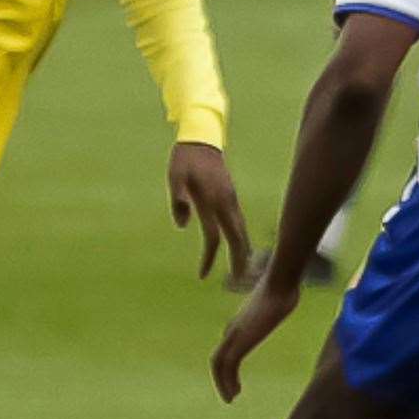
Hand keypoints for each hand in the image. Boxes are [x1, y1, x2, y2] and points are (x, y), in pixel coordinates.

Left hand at [168, 142, 253, 283]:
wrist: (202, 138)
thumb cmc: (185, 158)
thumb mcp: (175, 177)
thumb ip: (178, 199)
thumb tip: (182, 225)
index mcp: (212, 201)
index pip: (214, 237)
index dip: (209, 258)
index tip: (202, 275)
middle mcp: (226, 202)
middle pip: (237, 237)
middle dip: (239, 259)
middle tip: (240, 280)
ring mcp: (231, 198)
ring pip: (241, 229)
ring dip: (242, 249)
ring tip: (242, 268)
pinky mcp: (231, 194)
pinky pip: (239, 221)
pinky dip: (240, 236)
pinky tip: (238, 242)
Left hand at [210, 277, 299, 402]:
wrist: (280, 282)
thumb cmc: (285, 287)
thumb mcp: (279, 299)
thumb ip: (278, 304)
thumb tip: (291, 295)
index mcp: (240, 322)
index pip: (226, 347)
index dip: (228, 364)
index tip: (235, 377)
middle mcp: (232, 329)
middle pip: (218, 358)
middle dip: (221, 377)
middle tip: (230, 394)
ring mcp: (234, 334)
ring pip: (218, 364)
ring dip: (222, 383)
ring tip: (231, 398)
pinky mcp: (240, 341)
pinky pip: (228, 366)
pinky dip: (227, 381)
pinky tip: (236, 392)